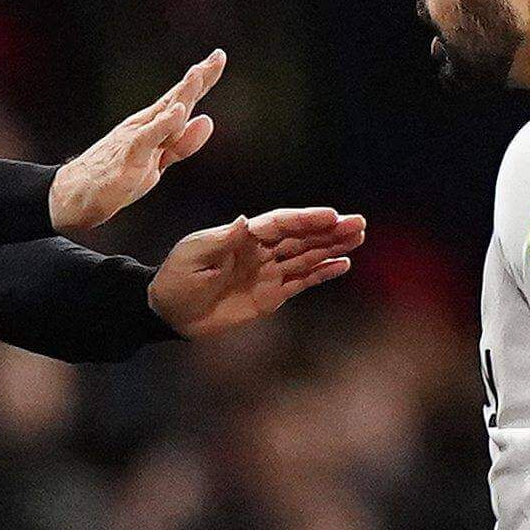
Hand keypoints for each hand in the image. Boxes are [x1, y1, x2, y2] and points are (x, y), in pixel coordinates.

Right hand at [49, 51, 223, 232]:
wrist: (73, 194)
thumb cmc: (114, 176)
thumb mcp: (156, 162)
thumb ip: (181, 143)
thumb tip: (207, 120)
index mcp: (153, 125)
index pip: (181, 99)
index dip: (202, 79)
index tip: (218, 57)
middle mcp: (144, 125)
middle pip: (176, 98)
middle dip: (198, 78)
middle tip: (218, 56)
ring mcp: (135, 139)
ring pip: (164, 113)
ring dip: (183, 93)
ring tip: (199, 73)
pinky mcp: (127, 157)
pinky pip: (148, 138)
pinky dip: (164, 124)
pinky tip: (178, 111)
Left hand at [146, 208, 364, 336]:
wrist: (170, 313)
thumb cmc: (177, 279)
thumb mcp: (193, 257)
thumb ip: (222, 242)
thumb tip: (243, 222)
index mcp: (242, 236)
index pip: (280, 224)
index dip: (305, 219)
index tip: (331, 216)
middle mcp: (260, 251)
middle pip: (300, 237)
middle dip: (329, 230)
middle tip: (358, 224)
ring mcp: (268, 272)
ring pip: (306, 257)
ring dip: (331, 248)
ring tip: (358, 238)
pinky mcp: (271, 294)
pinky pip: (301, 282)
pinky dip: (321, 274)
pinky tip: (342, 265)